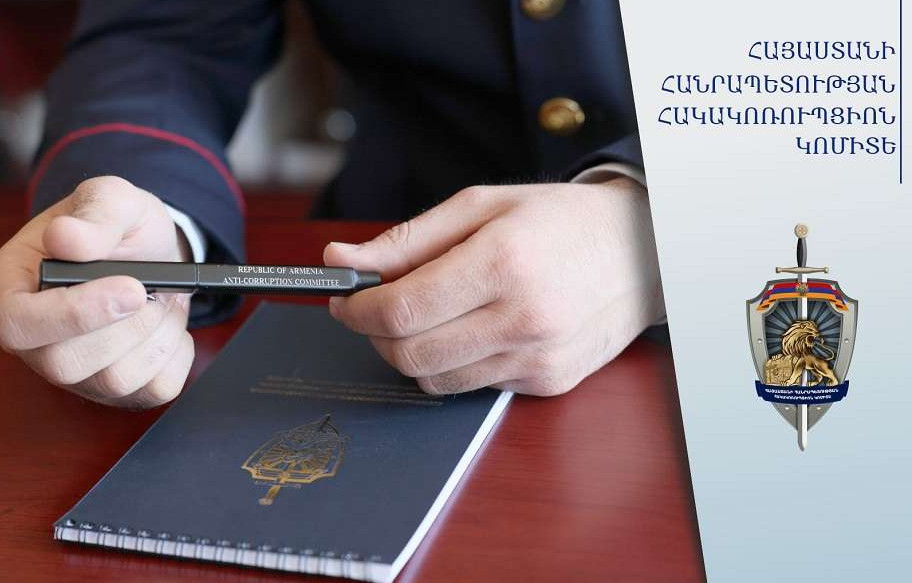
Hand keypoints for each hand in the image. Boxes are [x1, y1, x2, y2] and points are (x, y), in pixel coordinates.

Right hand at [0, 176, 194, 407]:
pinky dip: (176, 352)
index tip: (131, 287)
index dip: (73, 314)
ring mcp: (76, 372)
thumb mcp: (112, 198)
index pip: (17, 325)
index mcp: (12, 288)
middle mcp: (36, 339)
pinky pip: (155, 389)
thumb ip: (95, 211)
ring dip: (155, 334)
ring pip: (114, 380)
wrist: (154, 253)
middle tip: (152, 289)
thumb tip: (66, 237)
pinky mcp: (118, 390)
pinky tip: (167, 325)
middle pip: (65, 363)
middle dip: (126, 325)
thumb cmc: (118, 228)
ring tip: (159, 300)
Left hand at [323, 177, 663, 395]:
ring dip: (412, 352)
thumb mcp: (480, 206)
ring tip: (428, 315)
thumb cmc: (560, 220)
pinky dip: (454, 363)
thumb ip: (406, 240)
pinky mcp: (548, 382)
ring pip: (435, 380)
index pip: (400, 310)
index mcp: (502, 263)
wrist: (643, 250)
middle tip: (375, 308)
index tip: (345, 299)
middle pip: (409, 353)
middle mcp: (522, 318)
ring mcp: (538, 358)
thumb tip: (340, 259)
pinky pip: (473, 386)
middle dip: (376, 334)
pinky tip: (473, 330)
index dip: (357, 309)